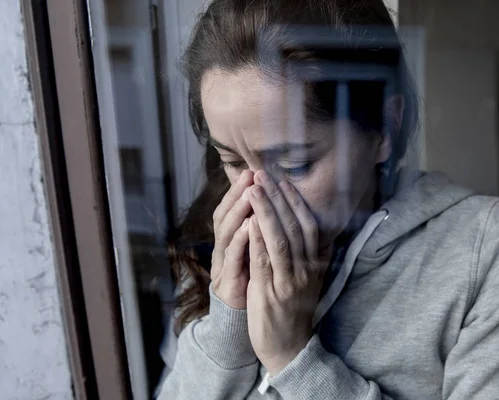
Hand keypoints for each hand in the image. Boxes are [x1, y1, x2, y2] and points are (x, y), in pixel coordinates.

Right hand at [211, 170, 253, 308]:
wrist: (244, 318)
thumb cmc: (252, 279)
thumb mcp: (257, 250)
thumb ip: (261, 228)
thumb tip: (276, 201)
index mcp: (232, 238)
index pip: (233, 207)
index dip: (241, 189)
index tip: (254, 170)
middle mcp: (223, 246)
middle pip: (227, 214)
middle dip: (238, 193)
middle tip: (250, 175)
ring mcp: (222, 263)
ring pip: (227, 232)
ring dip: (238, 211)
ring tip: (250, 193)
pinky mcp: (226, 280)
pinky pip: (231, 258)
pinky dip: (239, 241)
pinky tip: (248, 227)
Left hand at [246, 170, 331, 374]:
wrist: (288, 347)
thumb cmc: (294, 309)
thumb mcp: (309, 279)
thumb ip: (313, 254)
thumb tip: (314, 226)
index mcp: (314, 264)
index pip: (308, 225)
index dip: (295, 201)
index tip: (282, 180)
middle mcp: (305, 269)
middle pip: (294, 226)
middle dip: (277, 198)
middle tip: (264, 174)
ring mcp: (289, 281)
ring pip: (280, 240)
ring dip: (266, 211)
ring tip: (254, 189)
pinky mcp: (271, 293)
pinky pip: (265, 262)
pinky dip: (258, 239)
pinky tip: (250, 221)